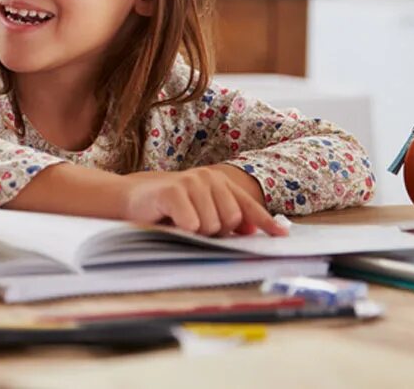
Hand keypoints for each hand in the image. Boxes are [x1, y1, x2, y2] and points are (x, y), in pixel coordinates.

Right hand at [120, 166, 286, 236]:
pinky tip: (172, 221)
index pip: (248, 206)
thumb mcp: (202, 212)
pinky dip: (184, 229)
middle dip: (217, 230)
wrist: (132, 199)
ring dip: (197, 232)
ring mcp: (191, 182)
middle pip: (232, 219)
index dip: (266, 222)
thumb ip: (227, 217)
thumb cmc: (170, 209)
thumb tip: (254, 230)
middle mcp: (209, 178)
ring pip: (212, 225)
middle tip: (196, 226)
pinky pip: (192, 224)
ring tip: (181, 222)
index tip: (281, 236)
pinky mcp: (173, 191)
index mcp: (220, 182)